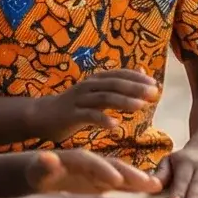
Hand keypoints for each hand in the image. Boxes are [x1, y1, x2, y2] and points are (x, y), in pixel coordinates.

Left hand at [24, 148, 159, 195]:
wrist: (40, 173)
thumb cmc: (38, 173)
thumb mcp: (38, 169)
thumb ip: (45, 164)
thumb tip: (46, 156)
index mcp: (76, 159)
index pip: (92, 163)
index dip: (104, 171)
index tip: (115, 181)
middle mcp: (93, 162)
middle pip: (114, 166)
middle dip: (131, 174)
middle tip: (148, 182)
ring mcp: (100, 172)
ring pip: (123, 175)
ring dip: (139, 180)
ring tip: (157, 186)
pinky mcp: (104, 181)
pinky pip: (123, 184)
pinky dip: (136, 187)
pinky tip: (151, 191)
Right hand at [44, 70, 159, 141]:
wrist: (42, 115)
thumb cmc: (75, 105)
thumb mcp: (97, 92)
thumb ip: (119, 84)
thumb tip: (143, 71)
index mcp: (96, 80)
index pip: (119, 74)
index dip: (137, 78)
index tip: (155, 84)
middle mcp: (88, 86)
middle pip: (114, 84)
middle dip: (135, 88)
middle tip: (154, 94)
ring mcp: (79, 100)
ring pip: (104, 98)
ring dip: (123, 102)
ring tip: (141, 107)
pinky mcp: (71, 115)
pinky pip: (88, 116)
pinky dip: (102, 120)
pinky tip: (115, 125)